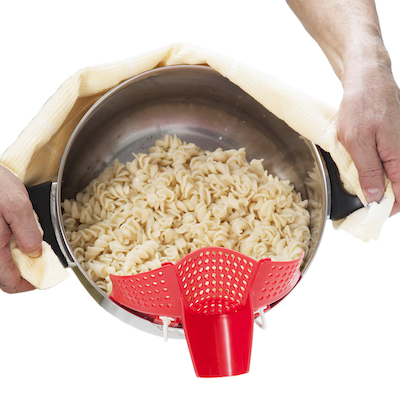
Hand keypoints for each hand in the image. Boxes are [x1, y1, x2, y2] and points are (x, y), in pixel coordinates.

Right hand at [0, 165, 41, 292]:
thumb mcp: (17, 205)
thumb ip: (27, 232)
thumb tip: (35, 253)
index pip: (10, 284)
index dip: (30, 284)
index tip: (44, 275)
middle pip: (5, 275)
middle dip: (25, 268)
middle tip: (40, 255)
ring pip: (1, 262)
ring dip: (17, 257)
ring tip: (30, 241)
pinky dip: (9, 246)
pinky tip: (17, 232)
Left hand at [337, 62, 399, 215]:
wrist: (367, 79)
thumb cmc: (362, 106)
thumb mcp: (357, 143)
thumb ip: (368, 171)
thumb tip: (375, 197)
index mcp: (397, 156)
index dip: (388, 208)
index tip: (372, 216)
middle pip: (397, 184)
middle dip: (380, 197)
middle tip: (360, 203)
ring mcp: (397, 145)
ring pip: (391, 173)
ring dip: (376, 183)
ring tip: (358, 187)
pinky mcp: (391, 140)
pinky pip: (386, 161)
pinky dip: (375, 169)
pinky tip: (361, 169)